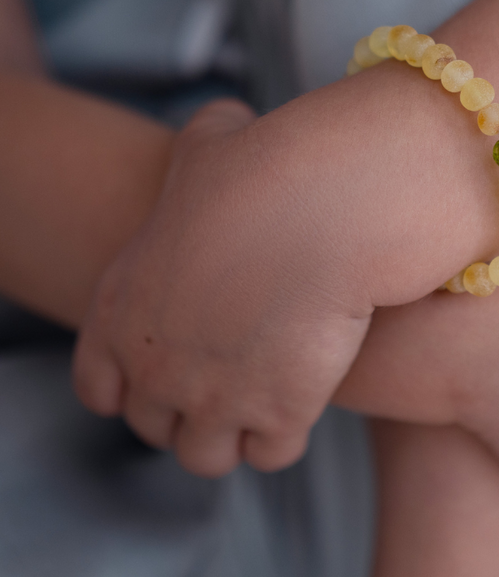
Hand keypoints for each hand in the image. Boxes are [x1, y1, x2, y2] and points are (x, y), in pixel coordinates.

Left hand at [73, 99, 372, 477]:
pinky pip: (271, 453)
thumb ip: (198, 145)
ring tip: (267, 396)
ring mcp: (213, 398)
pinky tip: (305, 392)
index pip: (100, 388)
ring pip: (207, 456)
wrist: (320, 207)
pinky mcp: (276, 413)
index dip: (134, 384)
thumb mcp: (210, 145)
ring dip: (235, 432)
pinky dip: (285, 432)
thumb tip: (225, 120)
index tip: (173, 369)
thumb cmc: (265, 170)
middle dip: (189, 410)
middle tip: (231, 378)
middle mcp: (155, 366)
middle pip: (155, 426)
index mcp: (120, 310)